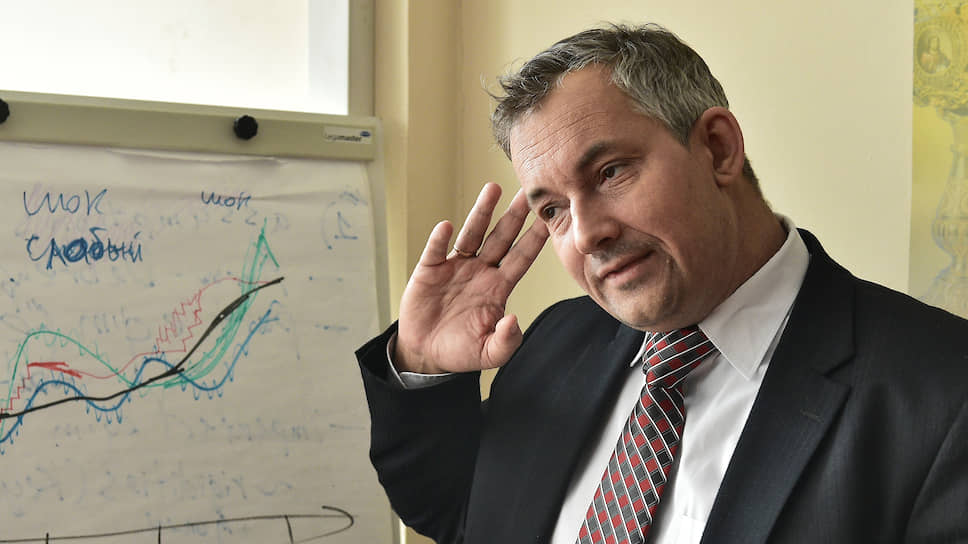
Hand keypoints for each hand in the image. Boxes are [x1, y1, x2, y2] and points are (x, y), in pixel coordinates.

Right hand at [395, 183, 548, 373]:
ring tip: (492, 190)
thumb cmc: (461, 351)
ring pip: (472, 234)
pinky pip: (436, 251)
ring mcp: (455, 267)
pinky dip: (440, 239)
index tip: (548, 219)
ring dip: (481, 213)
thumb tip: (514, 320)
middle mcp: (480, 270)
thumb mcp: (489, 354)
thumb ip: (506, 341)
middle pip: (501, 238)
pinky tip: (446, 227)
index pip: (521, 258)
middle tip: (527, 192)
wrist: (426, 353)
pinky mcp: (429, 270)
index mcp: (498, 287)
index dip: (534, 239)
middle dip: (514, 215)